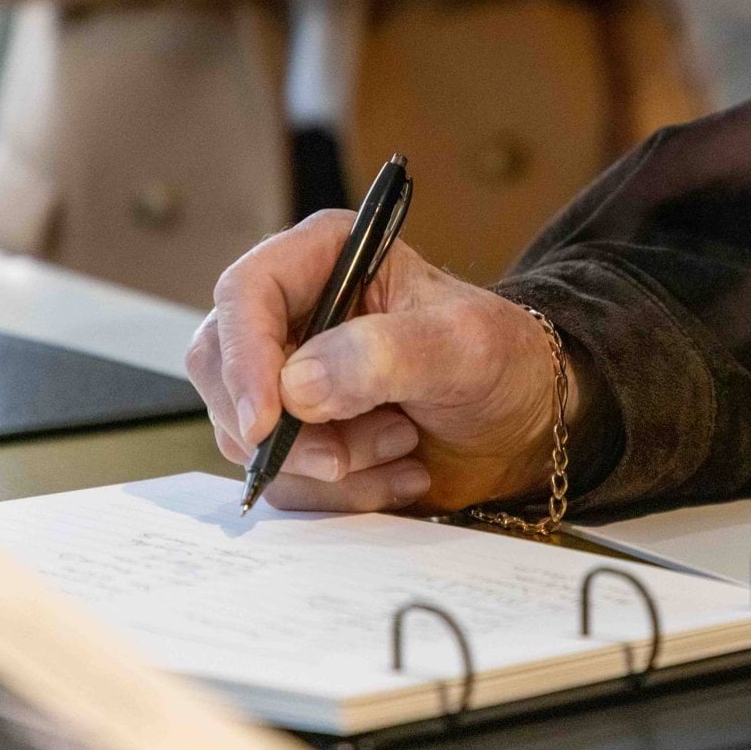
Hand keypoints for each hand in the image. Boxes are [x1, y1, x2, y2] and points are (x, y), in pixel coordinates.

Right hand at [187, 211, 578, 512]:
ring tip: (404, 443)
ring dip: (330, 461)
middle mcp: (294, 313)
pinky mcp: (301, 435)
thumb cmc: (504, 361)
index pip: (244, 294)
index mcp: (323, 258)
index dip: (243, 358)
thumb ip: (386, 355)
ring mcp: (291, 378)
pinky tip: (401, 472)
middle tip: (349, 453)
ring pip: (250, 436)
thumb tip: (296, 387)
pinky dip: (343, 491)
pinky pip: (285, 479)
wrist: (527, 424)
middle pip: (223, 369)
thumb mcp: (462, 346)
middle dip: (287, 427)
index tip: (266, 420)